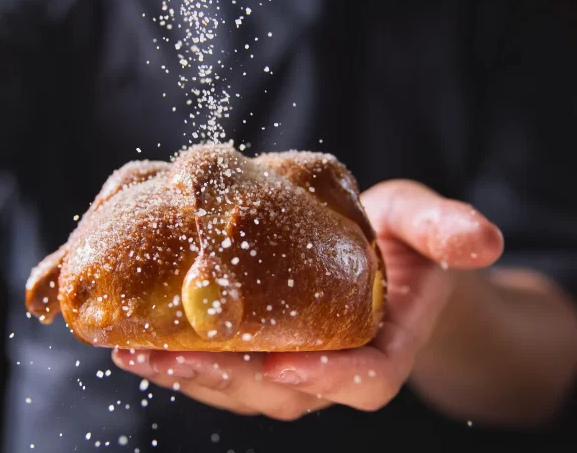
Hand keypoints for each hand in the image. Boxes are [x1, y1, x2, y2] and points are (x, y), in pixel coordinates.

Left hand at [112, 179, 503, 420]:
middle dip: (228, 377)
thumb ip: (447, 231)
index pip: (366, 378)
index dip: (331, 378)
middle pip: (285, 392)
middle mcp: (333, 368)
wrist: (373, 253)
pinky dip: (178, 362)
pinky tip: (135, 343)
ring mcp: (292, 368)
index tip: (287, 364)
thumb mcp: (426, 225)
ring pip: (242, 390)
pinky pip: (221, 371)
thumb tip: (484, 239)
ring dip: (188, 375)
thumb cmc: (401, 242)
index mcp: (383, 345)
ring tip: (135, 350)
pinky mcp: (259, 356)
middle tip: (172, 354)